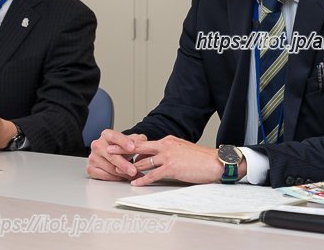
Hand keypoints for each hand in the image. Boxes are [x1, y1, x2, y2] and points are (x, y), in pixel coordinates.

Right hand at [86, 129, 147, 181]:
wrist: (112, 154)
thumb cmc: (121, 147)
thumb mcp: (131, 141)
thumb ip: (138, 139)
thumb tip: (143, 140)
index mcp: (106, 134)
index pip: (115, 136)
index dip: (124, 142)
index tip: (132, 148)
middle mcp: (97, 144)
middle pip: (110, 155)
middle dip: (124, 164)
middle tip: (133, 170)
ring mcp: (93, 157)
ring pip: (108, 167)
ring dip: (121, 173)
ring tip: (132, 176)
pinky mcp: (91, 168)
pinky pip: (103, 175)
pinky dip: (115, 178)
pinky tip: (122, 177)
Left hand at [127, 136, 244, 186]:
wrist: (215, 162)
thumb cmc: (201, 158)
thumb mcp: (182, 150)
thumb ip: (169, 152)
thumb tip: (157, 158)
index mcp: (168, 140)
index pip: (145, 143)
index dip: (130, 144)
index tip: (117, 144)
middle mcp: (166, 146)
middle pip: (139, 147)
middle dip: (122, 149)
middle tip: (108, 150)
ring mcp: (169, 156)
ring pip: (144, 162)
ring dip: (130, 167)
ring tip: (117, 170)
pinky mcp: (173, 168)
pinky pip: (154, 174)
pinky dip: (143, 179)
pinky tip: (135, 182)